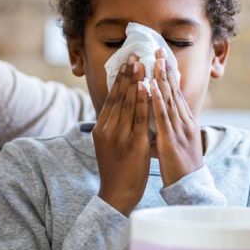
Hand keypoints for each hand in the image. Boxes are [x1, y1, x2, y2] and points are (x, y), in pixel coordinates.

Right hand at [93, 56, 150, 215]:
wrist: (116, 195)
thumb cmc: (116, 170)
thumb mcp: (109, 145)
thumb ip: (113, 127)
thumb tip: (120, 109)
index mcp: (101, 129)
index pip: (111, 98)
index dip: (119, 79)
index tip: (126, 62)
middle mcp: (108, 130)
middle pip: (118, 97)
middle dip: (127, 74)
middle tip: (134, 54)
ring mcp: (120, 137)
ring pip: (128, 104)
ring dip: (136, 82)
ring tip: (141, 64)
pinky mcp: (134, 144)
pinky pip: (140, 118)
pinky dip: (143, 101)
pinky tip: (148, 88)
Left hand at [150, 50, 203, 186]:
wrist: (191, 188)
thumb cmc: (181, 169)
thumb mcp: (177, 144)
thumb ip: (170, 129)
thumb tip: (160, 119)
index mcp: (186, 123)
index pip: (176, 94)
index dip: (169, 76)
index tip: (163, 59)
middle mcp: (185, 122)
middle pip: (174, 92)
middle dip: (166, 70)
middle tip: (158, 50)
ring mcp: (179, 130)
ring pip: (169, 100)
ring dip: (161, 79)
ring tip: (155, 61)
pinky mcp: (171, 139)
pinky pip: (162, 116)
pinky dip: (156, 99)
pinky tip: (151, 87)